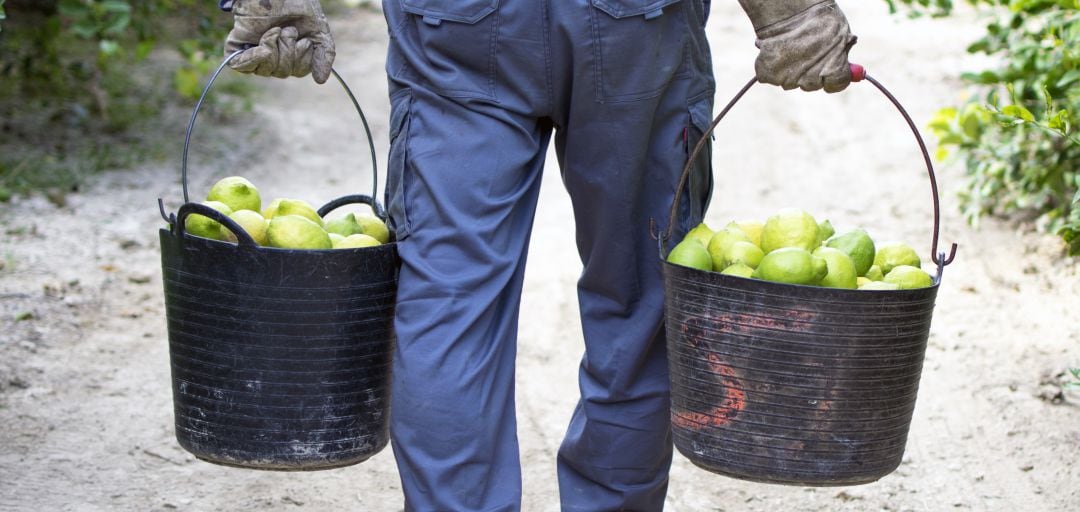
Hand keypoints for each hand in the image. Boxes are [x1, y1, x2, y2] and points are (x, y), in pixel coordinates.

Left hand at [224, 0, 335, 83]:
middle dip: (289, 52)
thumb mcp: (318, 30)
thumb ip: (323, 54)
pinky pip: (242, 66)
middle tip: (288, 29)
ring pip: (265, 70)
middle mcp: (273, 55)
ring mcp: (254, 51)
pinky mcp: (236, 46)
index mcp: (291, 52)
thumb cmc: (298, 5)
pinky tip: (263, 49)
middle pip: (282, 72)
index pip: (298, 71)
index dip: (303, 60)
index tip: (305, 40)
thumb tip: (321, 80)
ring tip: (275, 30)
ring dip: (274, 50)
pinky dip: (254, 59)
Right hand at [738, 0, 856, 92]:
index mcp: (833, 70)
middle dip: (810, 72)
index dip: (833, 77)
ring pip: (790, 81)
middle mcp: (810, 80)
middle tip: (806, 53)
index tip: (829, 69)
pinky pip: (773, 77)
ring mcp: (788, 79)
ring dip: (791, 69)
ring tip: (790, 47)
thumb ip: (842, 52)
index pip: (836, 84)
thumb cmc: (818, 17)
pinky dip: (773, 66)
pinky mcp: (769, 75)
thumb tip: (845, 63)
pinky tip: (777, 50)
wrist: (789, 10)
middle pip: (811, 84)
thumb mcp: (840, 32)